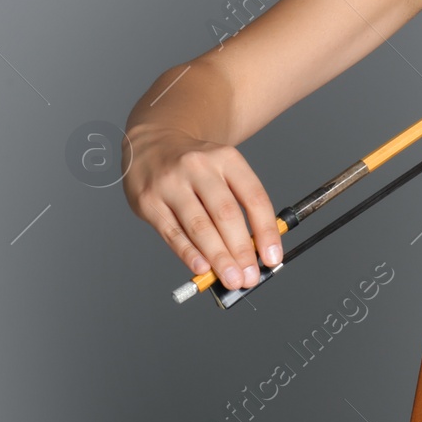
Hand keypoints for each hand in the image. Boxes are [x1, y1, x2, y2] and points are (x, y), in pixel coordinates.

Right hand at [121, 125, 281, 289]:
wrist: (152, 143)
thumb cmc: (195, 166)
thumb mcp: (222, 169)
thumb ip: (238, 205)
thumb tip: (253, 250)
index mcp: (226, 159)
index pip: (253, 197)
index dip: (266, 230)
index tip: (272, 257)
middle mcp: (199, 168)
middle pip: (226, 214)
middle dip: (241, 250)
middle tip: (250, 276)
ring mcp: (171, 184)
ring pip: (199, 226)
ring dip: (218, 257)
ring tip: (232, 278)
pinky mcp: (148, 201)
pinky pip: (172, 232)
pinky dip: (189, 253)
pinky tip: (202, 269)